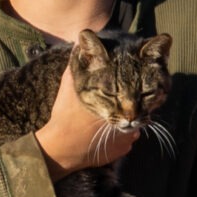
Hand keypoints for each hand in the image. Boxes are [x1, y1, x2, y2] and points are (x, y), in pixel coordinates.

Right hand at [35, 62, 138, 177]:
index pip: (134, 92)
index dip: (130, 89)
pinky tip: (106, 134)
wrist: (61, 149)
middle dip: (127, 105)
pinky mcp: (122, 152)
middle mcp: (128, 121)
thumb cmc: (66, 116)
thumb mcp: (69, 87)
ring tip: (107, 120)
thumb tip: (79, 44)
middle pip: (135, 109)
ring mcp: (127, 139)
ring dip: (125, 121)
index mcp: (118, 104)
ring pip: (132, 125)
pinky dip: (120, 137)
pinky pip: (127, 140)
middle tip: (113, 104)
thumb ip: (77, 65)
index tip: (122, 89)